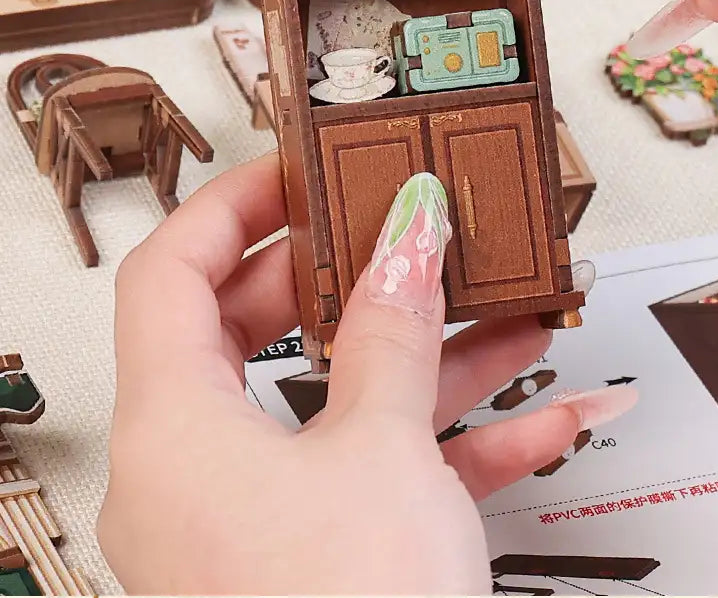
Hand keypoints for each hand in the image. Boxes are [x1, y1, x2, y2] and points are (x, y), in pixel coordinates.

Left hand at [98, 156, 634, 594]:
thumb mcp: (380, 450)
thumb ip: (391, 330)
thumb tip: (405, 238)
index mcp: (173, 430)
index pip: (171, 275)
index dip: (234, 206)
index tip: (301, 170)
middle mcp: (193, 476)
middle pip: (253, 332)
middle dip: (348, 280)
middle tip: (399, 233)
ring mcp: (253, 526)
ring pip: (333, 407)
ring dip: (426, 359)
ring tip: (506, 312)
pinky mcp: (315, 567)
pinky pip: (375, 480)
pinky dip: (448, 444)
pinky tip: (537, 420)